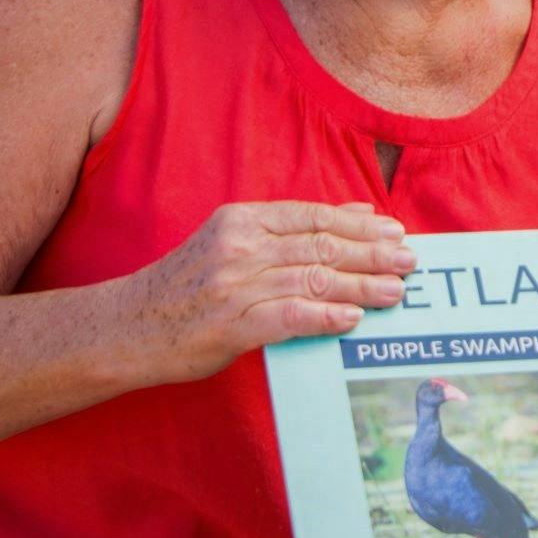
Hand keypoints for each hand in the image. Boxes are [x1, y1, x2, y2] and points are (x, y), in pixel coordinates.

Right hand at [124, 201, 415, 383]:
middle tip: (409, 260)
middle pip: (321, 246)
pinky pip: (290, 316)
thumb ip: (290, 227)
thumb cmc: (187, 286)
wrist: (127, 328)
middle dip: (371, 253)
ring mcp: (234, 286)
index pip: (313, 216)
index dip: (359, 223)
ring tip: (394, 291)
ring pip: (313, 280)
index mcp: (242, 220)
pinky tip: (352, 318)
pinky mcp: (230, 325)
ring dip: (361, 286)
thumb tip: (356, 209)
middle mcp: (240, 247)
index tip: (394, 229)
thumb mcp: (232, 241)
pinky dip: (325, 315)